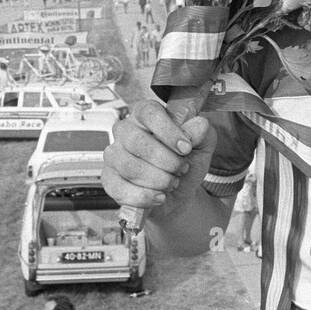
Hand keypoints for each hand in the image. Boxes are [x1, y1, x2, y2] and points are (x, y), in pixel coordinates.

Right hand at [102, 100, 216, 213]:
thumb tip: (198, 125)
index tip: (186, 148)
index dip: (168, 131)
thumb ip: (201, 131)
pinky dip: (144, 196)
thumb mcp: (202, 145)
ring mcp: (114, 155)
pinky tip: (160, 197)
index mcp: (145, 115)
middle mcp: (125, 131)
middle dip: (166, 161)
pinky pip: (120, 188)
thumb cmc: (186, 162)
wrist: (178, 193)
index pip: (149, 113)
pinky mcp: (109, 179)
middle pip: (137, 141)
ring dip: (158, 180)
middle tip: (182, 169)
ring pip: (129, 166)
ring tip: (172, 183)